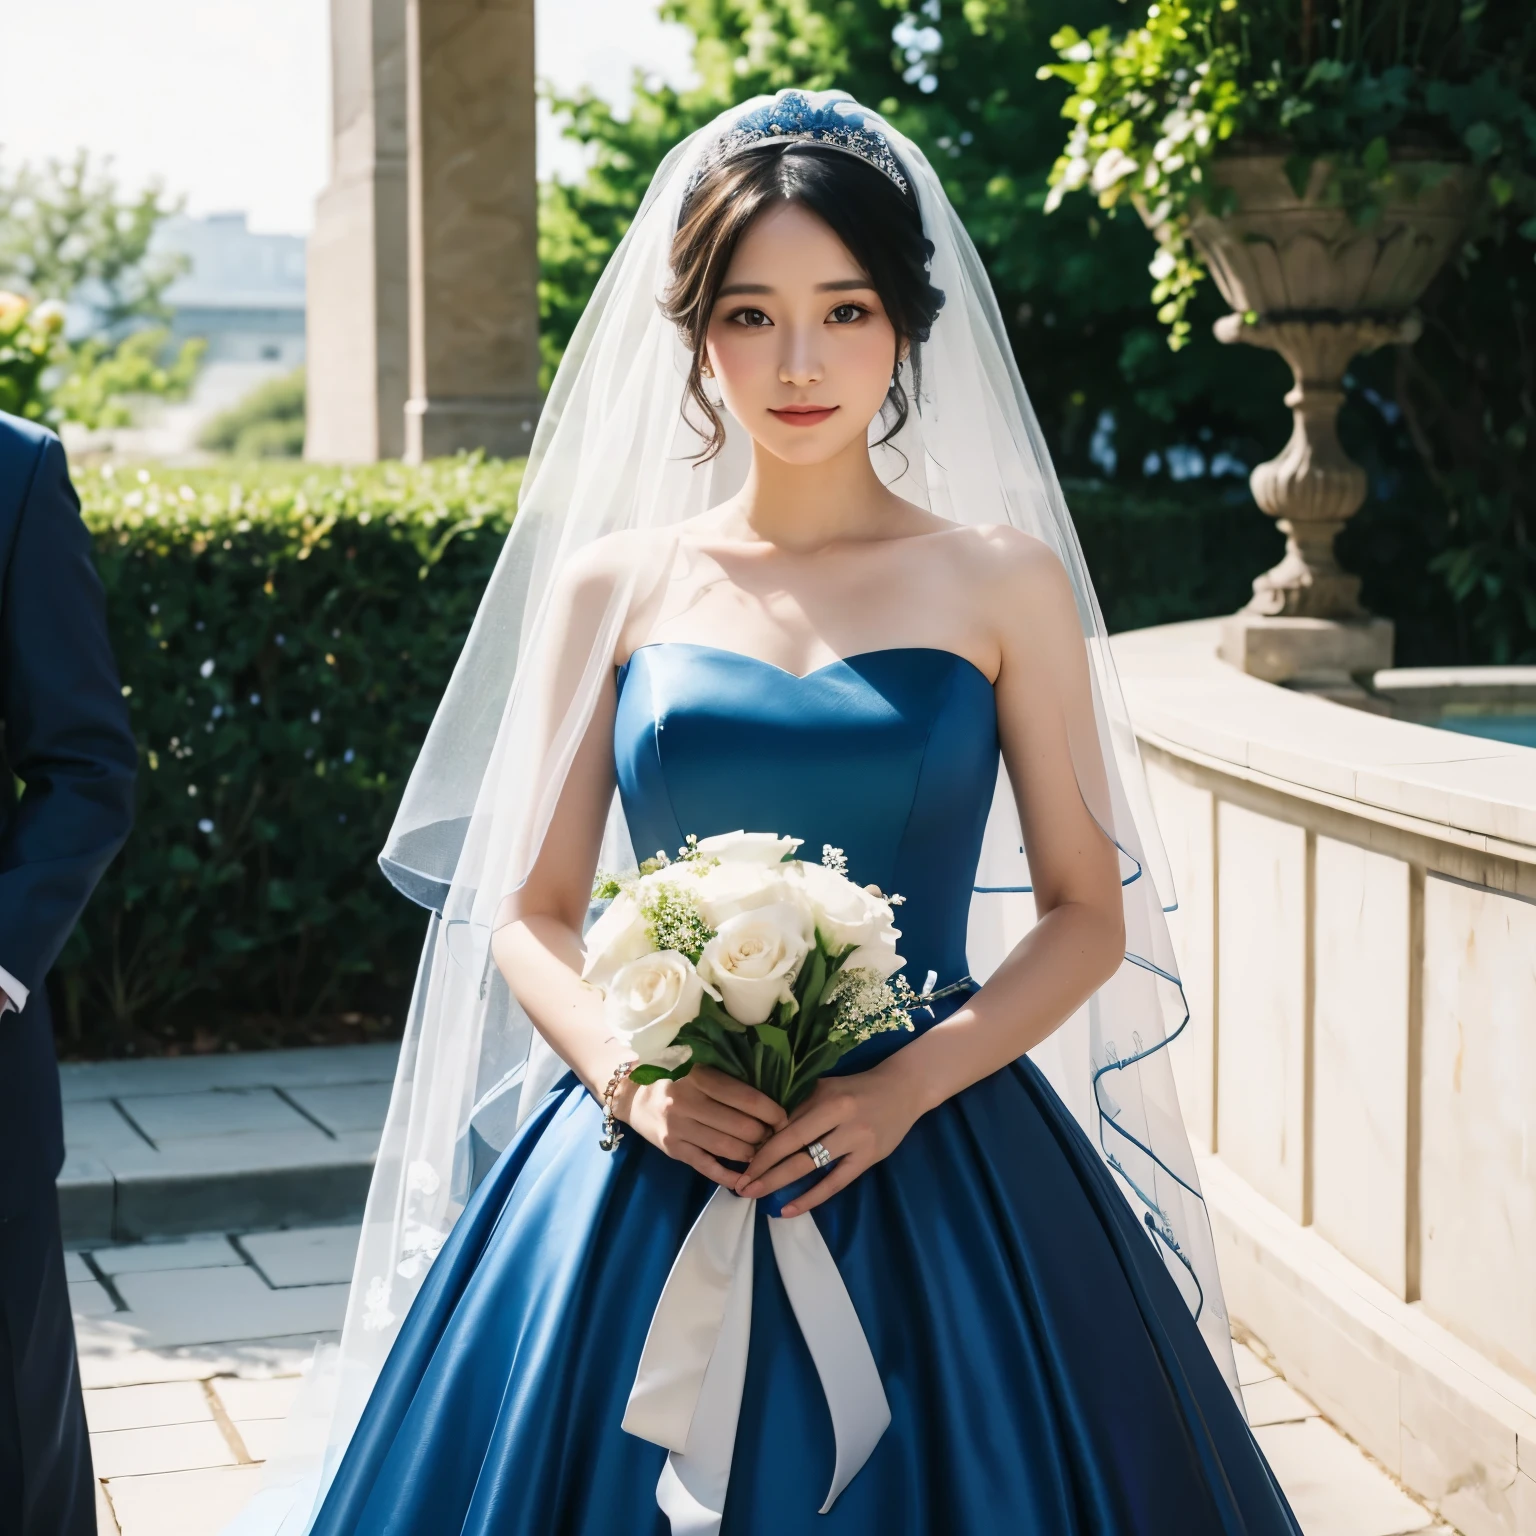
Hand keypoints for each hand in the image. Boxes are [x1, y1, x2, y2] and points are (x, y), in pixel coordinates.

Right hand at [619, 1065, 787, 1188]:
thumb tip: (772, 1101)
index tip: (784, 1119)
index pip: (746, 1098)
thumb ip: (729, 1082)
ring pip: (727, 1149)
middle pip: (741, 1126)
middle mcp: (688, 1102)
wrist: (634, 1097)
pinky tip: (744, 1181)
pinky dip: (729, 1176)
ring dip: (751, 1155)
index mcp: (700, 1077)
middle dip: (765, 1136)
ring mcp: (679, 1128)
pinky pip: (708, 1167)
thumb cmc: (678, 1081)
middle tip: (775, 1138)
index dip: (772, 1111)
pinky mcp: (674, 1149)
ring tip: (762, 1153)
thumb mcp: (701, 1071)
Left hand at [735, 1065, 923, 1216]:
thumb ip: (799, 1107)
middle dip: (766, 1171)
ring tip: (759, 1198)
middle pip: (797, 1151)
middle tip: (742, 1188)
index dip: (764, 1151)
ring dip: (782, 1184)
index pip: (789, 1130)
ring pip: (813, 1168)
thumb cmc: (856, 1087)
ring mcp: (858, 1142)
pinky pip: (836, 1183)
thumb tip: (765, 1132)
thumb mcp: (825, 1087)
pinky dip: (811, 1198)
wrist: (903, 1088)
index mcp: (828, 1100)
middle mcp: (842, 1120)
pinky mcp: (869, 1159)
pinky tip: (790, 1210)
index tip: (743, 1166)